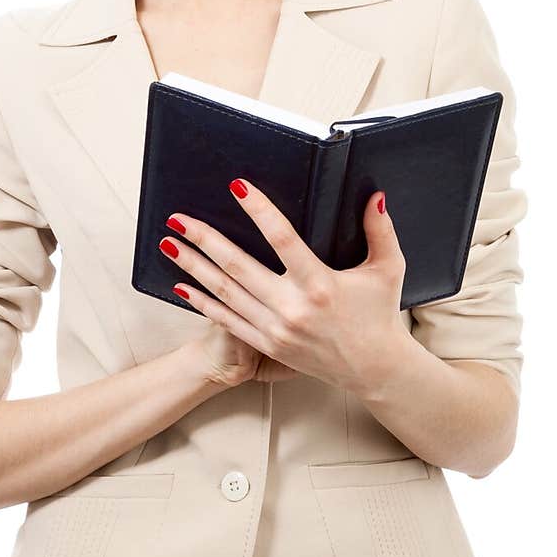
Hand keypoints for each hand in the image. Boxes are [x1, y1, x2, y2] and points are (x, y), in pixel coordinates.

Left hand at [159, 180, 410, 395]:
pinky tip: (181, 284)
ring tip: (169, 244)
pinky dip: (202, 302)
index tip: (237, 186)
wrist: (374, 369)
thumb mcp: (388, 269)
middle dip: (204, 239)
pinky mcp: (268, 345)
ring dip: (193, 266)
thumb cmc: (379, 315)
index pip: (282, 239)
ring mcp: (276, 330)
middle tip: (179, 218)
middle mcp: (293, 308)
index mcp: (321, 284)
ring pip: (225, 293)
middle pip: (238, 266)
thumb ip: (380, 230)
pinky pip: (227, 320)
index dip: (259, 210)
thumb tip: (375, 196)